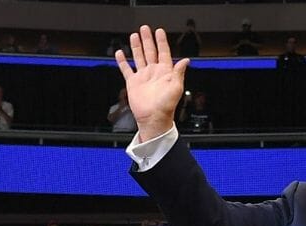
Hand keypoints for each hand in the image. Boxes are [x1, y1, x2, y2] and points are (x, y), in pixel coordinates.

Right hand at [116, 26, 188, 140]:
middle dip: (148, 39)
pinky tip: (120, 54)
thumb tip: (185, 60)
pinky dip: (122, 61)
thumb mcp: (177, 87)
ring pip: (139, 57)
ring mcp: (143, 77)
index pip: (163, 52)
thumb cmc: (166, 106)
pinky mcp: (133, 83)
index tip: (159, 31)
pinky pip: (126, 69)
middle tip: (145, 29)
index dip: (162, 41)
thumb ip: (179, 72)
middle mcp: (154, 72)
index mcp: (165, 72)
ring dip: (137, 46)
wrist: (153, 118)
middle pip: (150, 51)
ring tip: (134, 36)